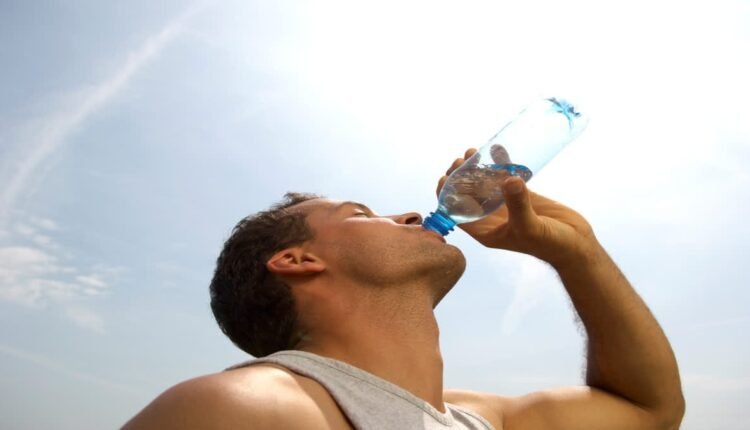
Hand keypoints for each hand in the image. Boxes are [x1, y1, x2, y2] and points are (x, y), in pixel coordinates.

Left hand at [437, 148, 599, 266]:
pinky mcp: (520, 193)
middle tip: (462, 160)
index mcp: (484, 230)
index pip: (456, 213)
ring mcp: (505, 204)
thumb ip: (518, 205)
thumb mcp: (530, 227)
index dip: (447, 195)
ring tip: (472, 151)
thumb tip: (509, 180)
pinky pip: (505, 175)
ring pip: (484, 182)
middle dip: (460, 176)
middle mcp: (491, 217)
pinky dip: (499, 162)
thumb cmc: (550, 244)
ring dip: (476, 167)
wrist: (575, 244)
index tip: (446, 177)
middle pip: (467, 194)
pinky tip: (495, 148)